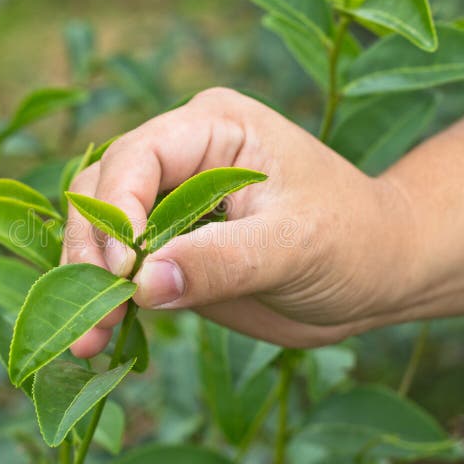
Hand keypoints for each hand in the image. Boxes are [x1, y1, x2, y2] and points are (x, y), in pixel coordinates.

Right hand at [62, 88, 414, 356]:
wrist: (376, 274)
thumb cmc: (353, 239)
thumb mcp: (296, 246)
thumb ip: (221, 261)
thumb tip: (141, 284)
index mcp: (213, 127)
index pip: (137, 157)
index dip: (117, 210)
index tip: (121, 272)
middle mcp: (183, 156)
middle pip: (102, 190)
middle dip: (91, 252)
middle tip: (92, 317)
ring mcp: (171, 202)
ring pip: (99, 228)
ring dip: (86, 280)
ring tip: (89, 336)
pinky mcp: (170, 247)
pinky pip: (120, 267)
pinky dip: (105, 299)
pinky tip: (100, 336)